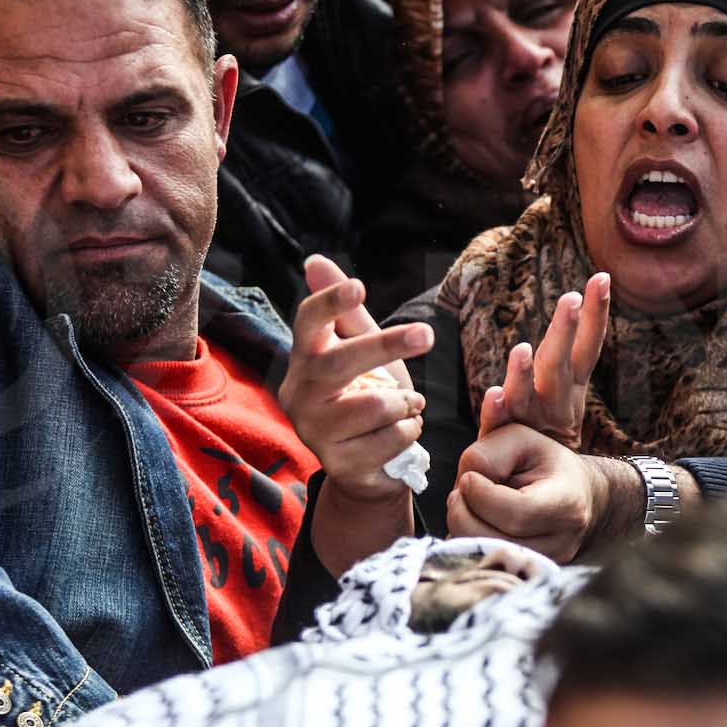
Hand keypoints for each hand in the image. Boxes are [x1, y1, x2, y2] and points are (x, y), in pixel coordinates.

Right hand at [279, 256, 433, 572]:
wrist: (368, 466)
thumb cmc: (366, 395)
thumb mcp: (362, 350)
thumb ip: (347, 313)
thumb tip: (314, 260)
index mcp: (305, 357)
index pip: (308, 323)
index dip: (331, 302)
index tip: (360, 286)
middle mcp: (299, 393)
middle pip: (342, 362)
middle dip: (388, 345)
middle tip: (426, 333)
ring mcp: (313, 431)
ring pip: (374, 406)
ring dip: (406, 404)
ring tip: (408, 406)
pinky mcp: (336, 464)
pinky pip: (389, 439)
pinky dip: (408, 432)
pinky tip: (402, 433)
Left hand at [448, 424, 619, 561]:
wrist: (577, 493)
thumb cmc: (544, 462)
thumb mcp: (519, 439)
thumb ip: (488, 454)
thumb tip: (466, 485)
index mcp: (566, 504)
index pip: (517, 513)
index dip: (481, 496)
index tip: (469, 478)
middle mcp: (561, 542)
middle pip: (494, 539)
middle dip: (463, 514)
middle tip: (459, 493)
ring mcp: (545, 564)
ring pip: (484, 556)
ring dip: (462, 529)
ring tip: (469, 506)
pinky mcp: (527, 575)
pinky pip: (484, 564)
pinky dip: (469, 543)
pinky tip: (476, 522)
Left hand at [478, 272, 609, 447]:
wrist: (541, 497)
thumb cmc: (545, 433)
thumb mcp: (564, 394)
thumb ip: (563, 354)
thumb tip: (575, 296)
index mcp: (569, 388)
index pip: (586, 347)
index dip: (596, 315)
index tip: (602, 279)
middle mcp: (554, 403)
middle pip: (561, 364)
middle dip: (566, 331)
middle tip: (571, 300)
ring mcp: (530, 424)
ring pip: (529, 394)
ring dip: (524, 372)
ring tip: (521, 350)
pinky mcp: (504, 442)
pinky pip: (499, 424)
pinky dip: (497, 409)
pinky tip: (494, 395)